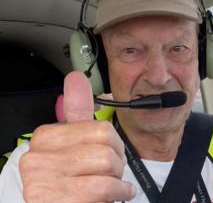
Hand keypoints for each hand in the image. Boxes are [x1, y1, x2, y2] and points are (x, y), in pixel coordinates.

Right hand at [20, 71, 135, 202]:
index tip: (108, 155)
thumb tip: (75, 77)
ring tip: (107, 186)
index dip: (114, 146)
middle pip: (106, 145)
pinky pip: (105, 187)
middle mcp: (37, 157)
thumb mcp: (76, 145)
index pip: (101, 128)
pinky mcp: (54, 200)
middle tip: (107, 174)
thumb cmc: (73, 182)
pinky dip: (119, 193)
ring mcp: (42, 180)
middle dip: (117, 164)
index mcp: (45, 137)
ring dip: (117, 180)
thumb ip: (77, 112)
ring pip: (107, 164)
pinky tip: (115, 196)